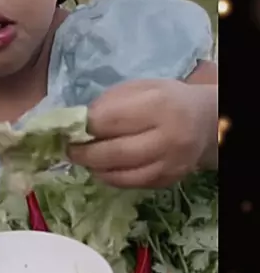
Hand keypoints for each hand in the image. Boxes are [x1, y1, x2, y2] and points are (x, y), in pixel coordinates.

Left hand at [68, 79, 216, 188]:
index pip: (110, 120)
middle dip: (85, 154)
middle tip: (69, 151)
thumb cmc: (165, 100)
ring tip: (84, 160)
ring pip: (122, 175)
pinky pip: (132, 184)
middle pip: (115, 153)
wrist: (205, 122)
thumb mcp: (139, 88)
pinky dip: (112, 178)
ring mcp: (170, 163)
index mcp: (158, 105)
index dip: (84, 127)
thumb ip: (109, 103)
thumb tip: (76, 123)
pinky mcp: (169, 181)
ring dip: (95, 169)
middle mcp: (167, 137)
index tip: (68, 129)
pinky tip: (103, 168)